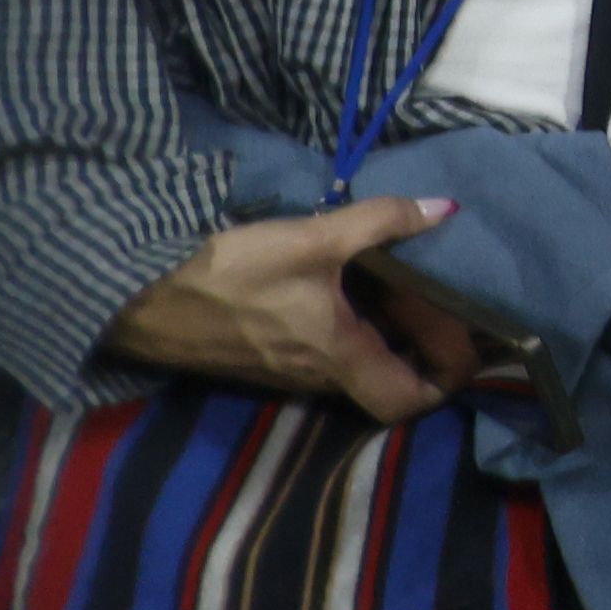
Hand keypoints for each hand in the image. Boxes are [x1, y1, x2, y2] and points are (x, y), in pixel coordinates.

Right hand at [105, 199, 463, 425]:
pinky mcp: (262, 357)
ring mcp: (287, 371)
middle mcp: (317, 377)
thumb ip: (380, 223)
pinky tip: (354, 284)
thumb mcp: (310, 239)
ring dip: (388, 333)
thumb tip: (445, 209)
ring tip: (410, 283)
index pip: (407, 400)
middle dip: (425, 345)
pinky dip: (352, 327)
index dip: (447, 379)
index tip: (473, 345)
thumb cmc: (228, 274)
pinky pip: (326, 351)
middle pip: (388, 377)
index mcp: (339, 357)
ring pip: (356, 362)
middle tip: (449, 299)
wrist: (137, 298)